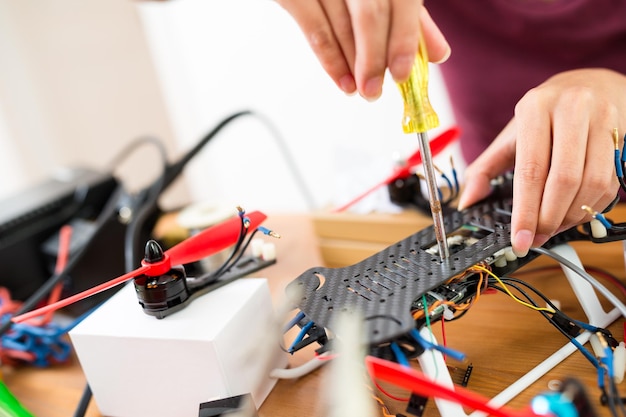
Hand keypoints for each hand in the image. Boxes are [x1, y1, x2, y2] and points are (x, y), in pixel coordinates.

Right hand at [275, 0, 449, 99]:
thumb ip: (413, 20)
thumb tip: (438, 54)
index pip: (402, 1)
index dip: (404, 40)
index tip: (401, 74)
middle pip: (370, 14)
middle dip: (374, 59)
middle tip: (374, 92)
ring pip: (341, 26)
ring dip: (351, 65)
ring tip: (359, 90)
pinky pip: (315, 29)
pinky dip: (330, 60)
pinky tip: (341, 80)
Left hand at [458, 68, 625, 256]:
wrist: (592, 85)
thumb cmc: (545, 116)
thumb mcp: (510, 136)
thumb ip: (485, 169)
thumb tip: (467, 201)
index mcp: (535, 108)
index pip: (531, 169)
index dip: (526, 211)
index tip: (519, 238)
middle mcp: (572, 109)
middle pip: (563, 180)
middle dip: (548, 218)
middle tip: (536, 238)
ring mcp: (602, 120)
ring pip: (591, 184)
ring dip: (570, 216)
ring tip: (552, 227)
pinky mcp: (622, 135)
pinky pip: (609, 183)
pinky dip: (590, 207)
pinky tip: (572, 213)